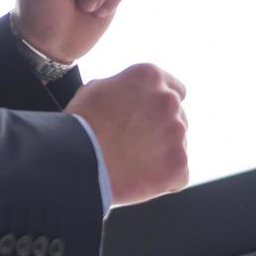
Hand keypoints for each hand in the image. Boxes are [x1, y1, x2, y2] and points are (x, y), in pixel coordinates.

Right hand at [65, 64, 188, 205]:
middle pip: (178, 118)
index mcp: (150, 76)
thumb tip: (133, 94)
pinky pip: (179, 175)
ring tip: (132, 163)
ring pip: (178, 146)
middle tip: (135, 145)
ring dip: (162, 154)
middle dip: (162, 131)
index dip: (161, 107)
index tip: (151, 120)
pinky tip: (140, 179)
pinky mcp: (178, 164)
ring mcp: (176, 133)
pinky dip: (164, 180)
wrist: (76, 160)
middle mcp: (169, 100)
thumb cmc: (81, 124)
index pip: (176, 90)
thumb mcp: (97, 89)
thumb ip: (125, 87)